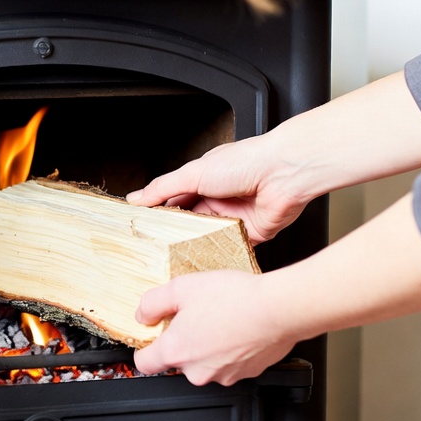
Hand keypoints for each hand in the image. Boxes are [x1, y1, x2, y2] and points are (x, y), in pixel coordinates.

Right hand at [127, 137, 308, 244]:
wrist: (284, 173)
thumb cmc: (245, 162)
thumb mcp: (193, 173)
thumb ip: (163, 188)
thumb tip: (137, 197)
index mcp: (204, 180)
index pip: (174, 200)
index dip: (158, 214)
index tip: (141, 228)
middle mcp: (218, 199)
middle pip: (189, 222)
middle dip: (175, 233)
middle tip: (156, 247)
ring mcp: (234, 218)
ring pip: (207, 237)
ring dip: (196, 244)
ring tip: (177, 255)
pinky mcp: (250, 234)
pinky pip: (230, 247)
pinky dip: (219, 253)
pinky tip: (205, 258)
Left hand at [133, 269, 295, 384]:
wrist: (278, 309)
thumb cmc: (234, 298)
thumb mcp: (181, 287)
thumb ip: (153, 302)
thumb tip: (143, 315)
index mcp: (177, 351)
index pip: (144, 364)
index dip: (144, 349)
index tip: (151, 338)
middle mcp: (198, 371)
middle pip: (179, 361)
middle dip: (184, 340)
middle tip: (195, 315)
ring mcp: (224, 376)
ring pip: (205, 362)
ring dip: (208, 345)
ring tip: (220, 318)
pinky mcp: (247, 374)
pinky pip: (230, 363)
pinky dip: (230, 349)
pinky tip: (236, 327)